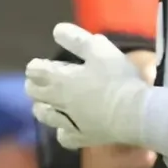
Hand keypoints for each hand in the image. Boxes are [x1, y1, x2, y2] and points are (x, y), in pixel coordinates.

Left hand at [26, 23, 150, 151]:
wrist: (134, 113)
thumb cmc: (118, 78)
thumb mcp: (99, 49)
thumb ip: (76, 39)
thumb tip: (56, 30)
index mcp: (60, 78)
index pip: (35, 71)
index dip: (35, 66)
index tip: (39, 64)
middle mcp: (59, 100)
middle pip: (35, 93)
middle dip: (33, 85)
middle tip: (40, 82)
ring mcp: (68, 121)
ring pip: (44, 115)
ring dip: (42, 108)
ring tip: (46, 104)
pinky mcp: (81, 137)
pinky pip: (64, 137)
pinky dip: (62, 131)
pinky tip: (66, 127)